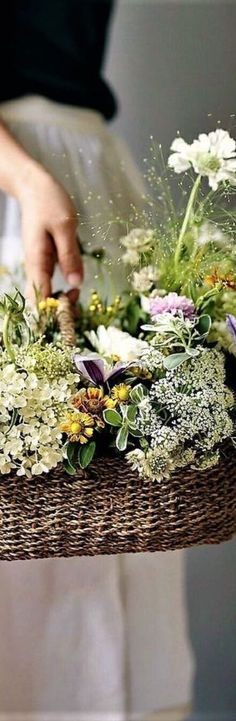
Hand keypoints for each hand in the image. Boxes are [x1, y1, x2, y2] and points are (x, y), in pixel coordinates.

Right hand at [19, 167, 82, 300]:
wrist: (33, 186)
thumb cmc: (49, 202)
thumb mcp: (65, 227)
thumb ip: (70, 256)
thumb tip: (76, 283)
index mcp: (37, 261)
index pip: (41, 298)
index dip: (55, 310)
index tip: (74, 306)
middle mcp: (34, 267)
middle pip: (40, 301)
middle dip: (58, 310)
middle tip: (79, 305)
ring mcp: (38, 265)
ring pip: (44, 293)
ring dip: (60, 300)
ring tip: (78, 298)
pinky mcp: (43, 261)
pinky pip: (49, 282)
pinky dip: (60, 289)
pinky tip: (73, 287)